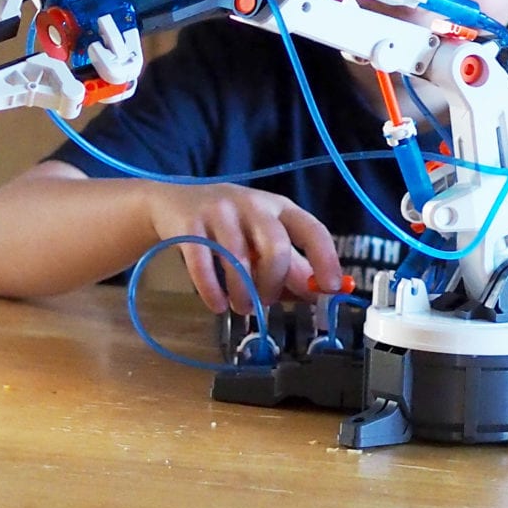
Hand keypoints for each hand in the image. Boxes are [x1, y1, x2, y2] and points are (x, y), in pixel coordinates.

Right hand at [143, 182, 342, 313]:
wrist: (175, 202)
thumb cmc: (232, 225)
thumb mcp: (264, 237)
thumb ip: (292, 266)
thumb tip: (319, 293)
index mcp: (279, 207)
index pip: (312, 229)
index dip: (325, 258)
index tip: (332, 287)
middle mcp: (253, 205)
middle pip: (275, 246)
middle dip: (273, 283)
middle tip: (265, 302)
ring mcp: (219, 212)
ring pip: (238, 259)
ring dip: (242, 293)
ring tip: (240, 305)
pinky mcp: (190, 225)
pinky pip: (203, 264)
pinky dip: (212, 290)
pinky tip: (216, 303)